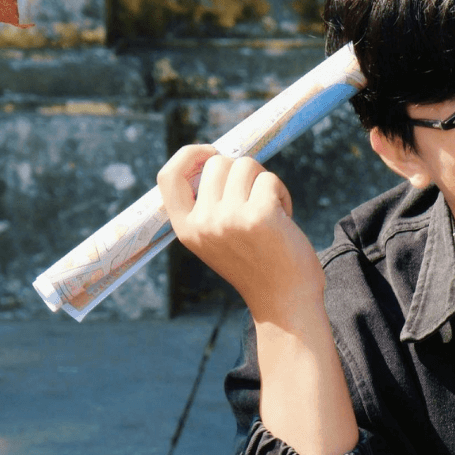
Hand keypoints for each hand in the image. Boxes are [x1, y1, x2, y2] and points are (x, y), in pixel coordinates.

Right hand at [157, 144, 323, 325]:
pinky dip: (282, 193)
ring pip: (246, 165)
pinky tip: (285, 218)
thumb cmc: (258, 267)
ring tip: (271, 212)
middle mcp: (204, 223)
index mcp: (187, 229)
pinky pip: (270, 180)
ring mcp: (230, 218)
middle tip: (257, 199)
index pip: (168, 177)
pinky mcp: (260, 215)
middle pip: (217, 163)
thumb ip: (209, 206)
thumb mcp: (218, 239)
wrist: (285, 301)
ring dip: (264, 182)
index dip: (188, 156)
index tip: (211, 152)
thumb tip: (217, 159)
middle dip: (243, 172)